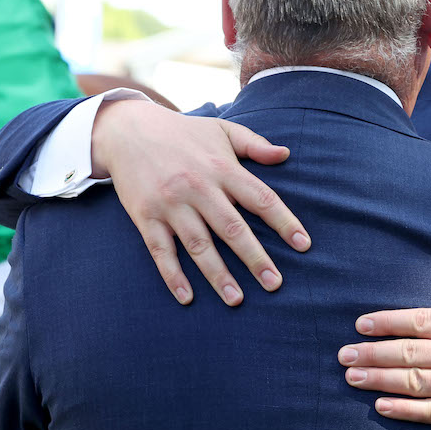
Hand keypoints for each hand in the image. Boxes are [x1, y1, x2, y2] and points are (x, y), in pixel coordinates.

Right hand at [92, 99, 310, 304]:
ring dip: (218, 275)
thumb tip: (286, 154)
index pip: (260, 198)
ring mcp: (170, 203)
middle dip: (255, 258)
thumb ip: (255, 144)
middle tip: (274, 284)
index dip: (284, 222)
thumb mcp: (222, 130)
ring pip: (198, 245)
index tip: (303, 244)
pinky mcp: (146, 216)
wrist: (126, 129)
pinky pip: (161, 250)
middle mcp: (198, 187)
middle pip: (232, 228)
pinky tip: (187, 297)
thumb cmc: (183, 133)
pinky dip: (173, 275)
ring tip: (236, 300)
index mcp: (222, 168)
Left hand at [338, 270, 430, 429]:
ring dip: (377, 379)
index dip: (386, 323)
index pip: (418, 321)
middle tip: (343, 354)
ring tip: (351, 376)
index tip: (361, 325)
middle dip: (370, 352)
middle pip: (407, 352)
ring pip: (411, 382)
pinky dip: (402, 409)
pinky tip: (380, 405)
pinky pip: (430, 412)